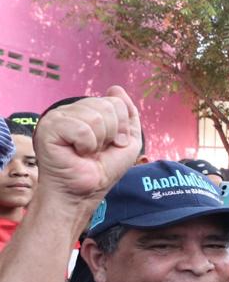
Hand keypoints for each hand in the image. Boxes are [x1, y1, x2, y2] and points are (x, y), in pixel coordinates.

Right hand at [34, 86, 140, 202]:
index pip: (115, 102)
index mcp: (86, 111)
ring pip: (95, 116)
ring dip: (98, 141)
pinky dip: (86, 145)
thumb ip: (127, 115)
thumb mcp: (126, 141)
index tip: (111, 144)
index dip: (121, 127)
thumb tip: (116, 88)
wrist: (84, 192)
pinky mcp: (48, 127)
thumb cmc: (102, 170)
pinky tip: (76, 153)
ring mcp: (57, 117)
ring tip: (85, 152)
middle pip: (107, 106)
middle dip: (111, 134)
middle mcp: (70, 111)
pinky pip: (82, 129)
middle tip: (97, 150)